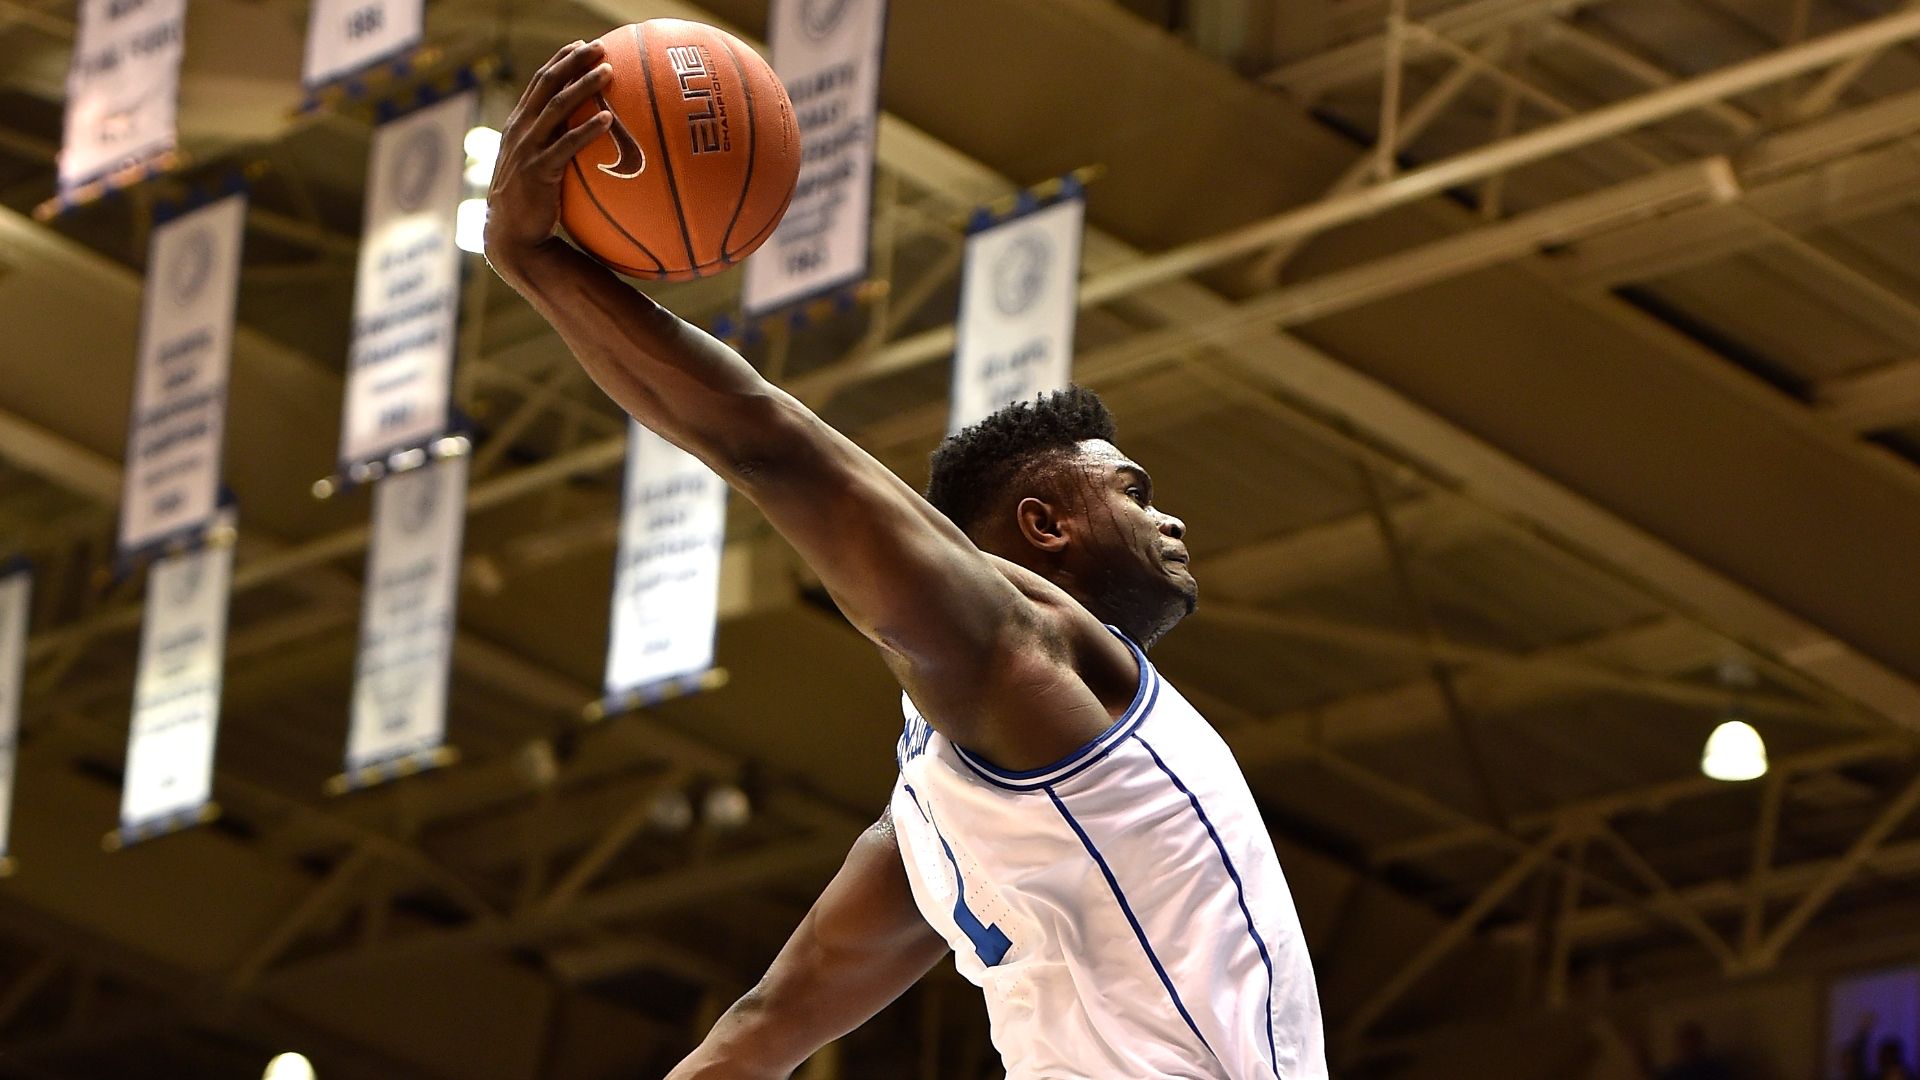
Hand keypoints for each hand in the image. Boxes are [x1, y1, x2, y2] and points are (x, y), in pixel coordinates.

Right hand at [483, 39, 613, 274]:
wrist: (513, 239)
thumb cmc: (532, 206)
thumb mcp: (537, 169)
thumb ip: (554, 148)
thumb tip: (590, 137)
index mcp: (519, 126)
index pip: (539, 84)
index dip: (559, 61)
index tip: (581, 45)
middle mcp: (520, 132)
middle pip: (547, 86)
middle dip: (573, 63)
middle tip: (599, 47)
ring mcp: (527, 150)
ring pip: (556, 109)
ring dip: (583, 87)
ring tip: (608, 72)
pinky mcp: (538, 172)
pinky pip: (566, 146)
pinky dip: (586, 130)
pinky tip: (608, 120)